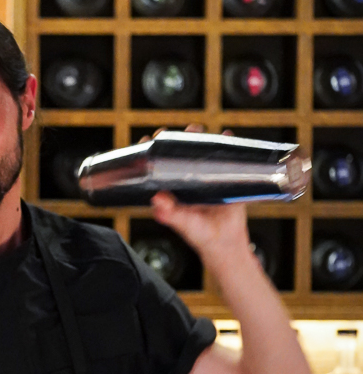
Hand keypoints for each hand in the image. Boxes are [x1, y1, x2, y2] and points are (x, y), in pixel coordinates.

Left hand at [142, 123, 251, 269]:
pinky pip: (225, 159)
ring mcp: (206, 178)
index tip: (146, 141)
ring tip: (197, 129)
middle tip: (175, 132)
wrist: (226, 244)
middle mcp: (187, 181)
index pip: (157, 167)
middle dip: (176, 139)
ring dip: (199, 138)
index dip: (151, 153)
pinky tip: (227, 135)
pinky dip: (227, 145)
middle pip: (178, 154)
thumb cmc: (200, 235)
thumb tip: (157, 200)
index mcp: (172, 190)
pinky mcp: (224, 178)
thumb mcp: (182, 224)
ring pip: (200, 153)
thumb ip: (169, 214)